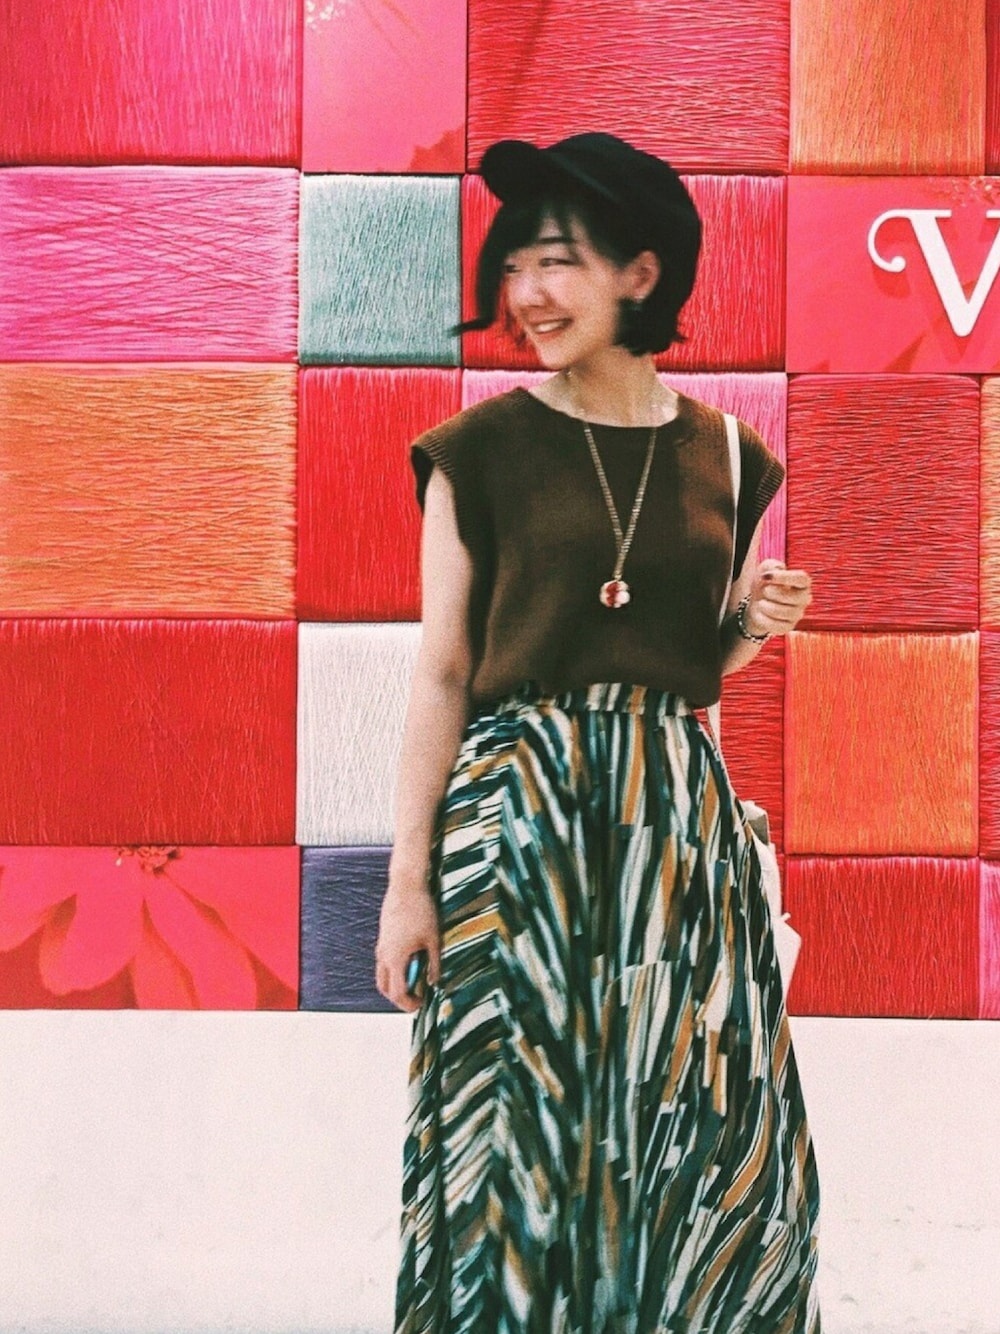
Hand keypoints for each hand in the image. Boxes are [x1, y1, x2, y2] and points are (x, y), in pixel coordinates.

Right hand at [375, 879, 441, 1012]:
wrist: (406, 885)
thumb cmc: (421, 910)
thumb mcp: (433, 939)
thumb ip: (434, 964)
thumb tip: (434, 982)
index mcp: (395, 959)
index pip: (397, 993)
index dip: (409, 1004)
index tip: (422, 1003)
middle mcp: (383, 955)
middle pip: (385, 988)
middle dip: (399, 997)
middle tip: (417, 997)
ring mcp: (381, 945)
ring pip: (382, 974)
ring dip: (396, 982)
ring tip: (417, 978)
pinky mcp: (383, 937)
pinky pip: (384, 961)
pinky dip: (395, 968)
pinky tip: (413, 959)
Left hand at [744, 559, 812, 636]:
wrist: (757, 603)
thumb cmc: (765, 584)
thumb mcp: (766, 569)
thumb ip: (772, 565)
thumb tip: (778, 569)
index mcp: (802, 582)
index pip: (801, 579)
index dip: (784, 577)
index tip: (766, 576)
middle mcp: (804, 598)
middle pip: (794, 597)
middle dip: (774, 593)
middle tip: (765, 590)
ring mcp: (798, 614)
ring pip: (784, 612)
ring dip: (767, 606)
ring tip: (761, 603)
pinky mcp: (788, 627)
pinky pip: (777, 625)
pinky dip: (764, 619)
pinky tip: (761, 613)